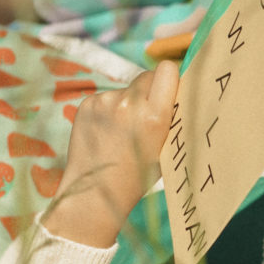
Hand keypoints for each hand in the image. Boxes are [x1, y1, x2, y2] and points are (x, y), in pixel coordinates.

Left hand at [42, 61, 177, 250]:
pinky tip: (105, 134)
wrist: (95, 193)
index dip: (169, 79)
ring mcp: (105, 102)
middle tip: (146, 115)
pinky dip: (108, 111)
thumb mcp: (165, 149)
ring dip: (127, 104)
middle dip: (149, 90)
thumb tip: (176, 91)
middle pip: (147, 76)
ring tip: (121, 134)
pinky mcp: (87, 104)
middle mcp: (129, 104)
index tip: (169, 90)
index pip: (167, 70)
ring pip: (126, 90)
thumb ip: (170, 118)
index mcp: (154, 117)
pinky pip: (106, 98)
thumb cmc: (137, 177)